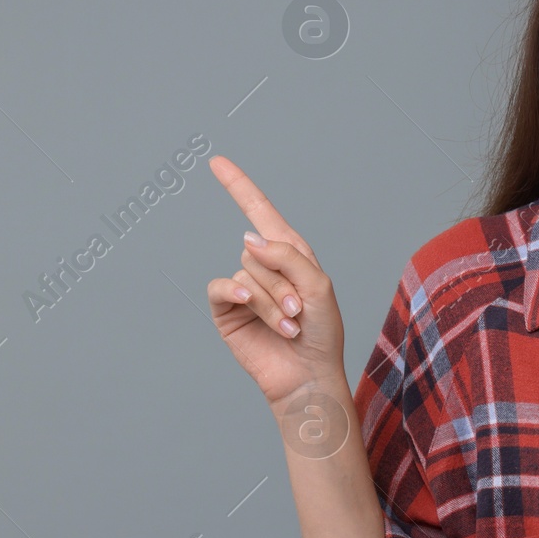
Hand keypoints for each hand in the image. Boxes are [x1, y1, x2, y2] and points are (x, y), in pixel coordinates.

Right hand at [205, 155, 345, 404]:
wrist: (308, 376)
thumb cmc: (322, 333)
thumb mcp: (317, 286)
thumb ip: (286, 255)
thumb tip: (246, 239)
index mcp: (290, 253)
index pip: (260, 212)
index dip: (239, 186)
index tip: (217, 161)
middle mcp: (265, 267)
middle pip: (258, 250)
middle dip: (282, 283)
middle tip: (300, 312)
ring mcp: (243, 288)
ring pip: (246, 272)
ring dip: (271, 301)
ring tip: (290, 325)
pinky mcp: (227, 311)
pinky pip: (223, 288)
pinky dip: (239, 296)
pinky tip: (250, 309)